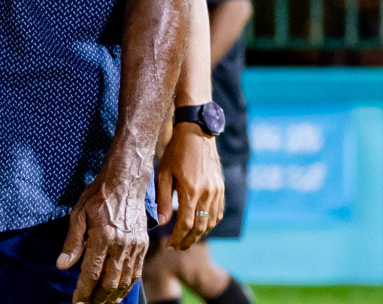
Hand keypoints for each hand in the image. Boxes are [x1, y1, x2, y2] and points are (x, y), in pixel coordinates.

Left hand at [56, 162, 149, 303]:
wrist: (125, 182)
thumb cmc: (97, 196)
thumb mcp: (78, 214)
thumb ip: (72, 242)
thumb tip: (61, 266)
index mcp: (103, 237)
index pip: (91, 273)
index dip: (83, 290)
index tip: (76, 301)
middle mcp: (121, 245)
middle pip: (109, 283)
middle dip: (97, 298)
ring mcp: (134, 246)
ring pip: (124, 281)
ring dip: (112, 297)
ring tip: (101, 303)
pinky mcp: (143, 245)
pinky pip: (135, 273)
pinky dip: (126, 286)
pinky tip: (118, 293)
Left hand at [155, 124, 224, 248]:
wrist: (197, 134)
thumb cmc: (176, 152)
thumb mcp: (164, 173)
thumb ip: (162, 199)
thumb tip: (161, 223)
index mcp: (191, 190)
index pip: (185, 224)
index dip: (177, 238)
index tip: (168, 245)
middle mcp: (207, 194)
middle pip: (199, 228)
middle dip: (187, 241)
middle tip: (177, 247)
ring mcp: (217, 192)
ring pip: (210, 223)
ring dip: (198, 235)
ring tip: (186, 240)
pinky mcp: (221, 188)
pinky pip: (217, 213)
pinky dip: (209, 224)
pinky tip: (199, 227)